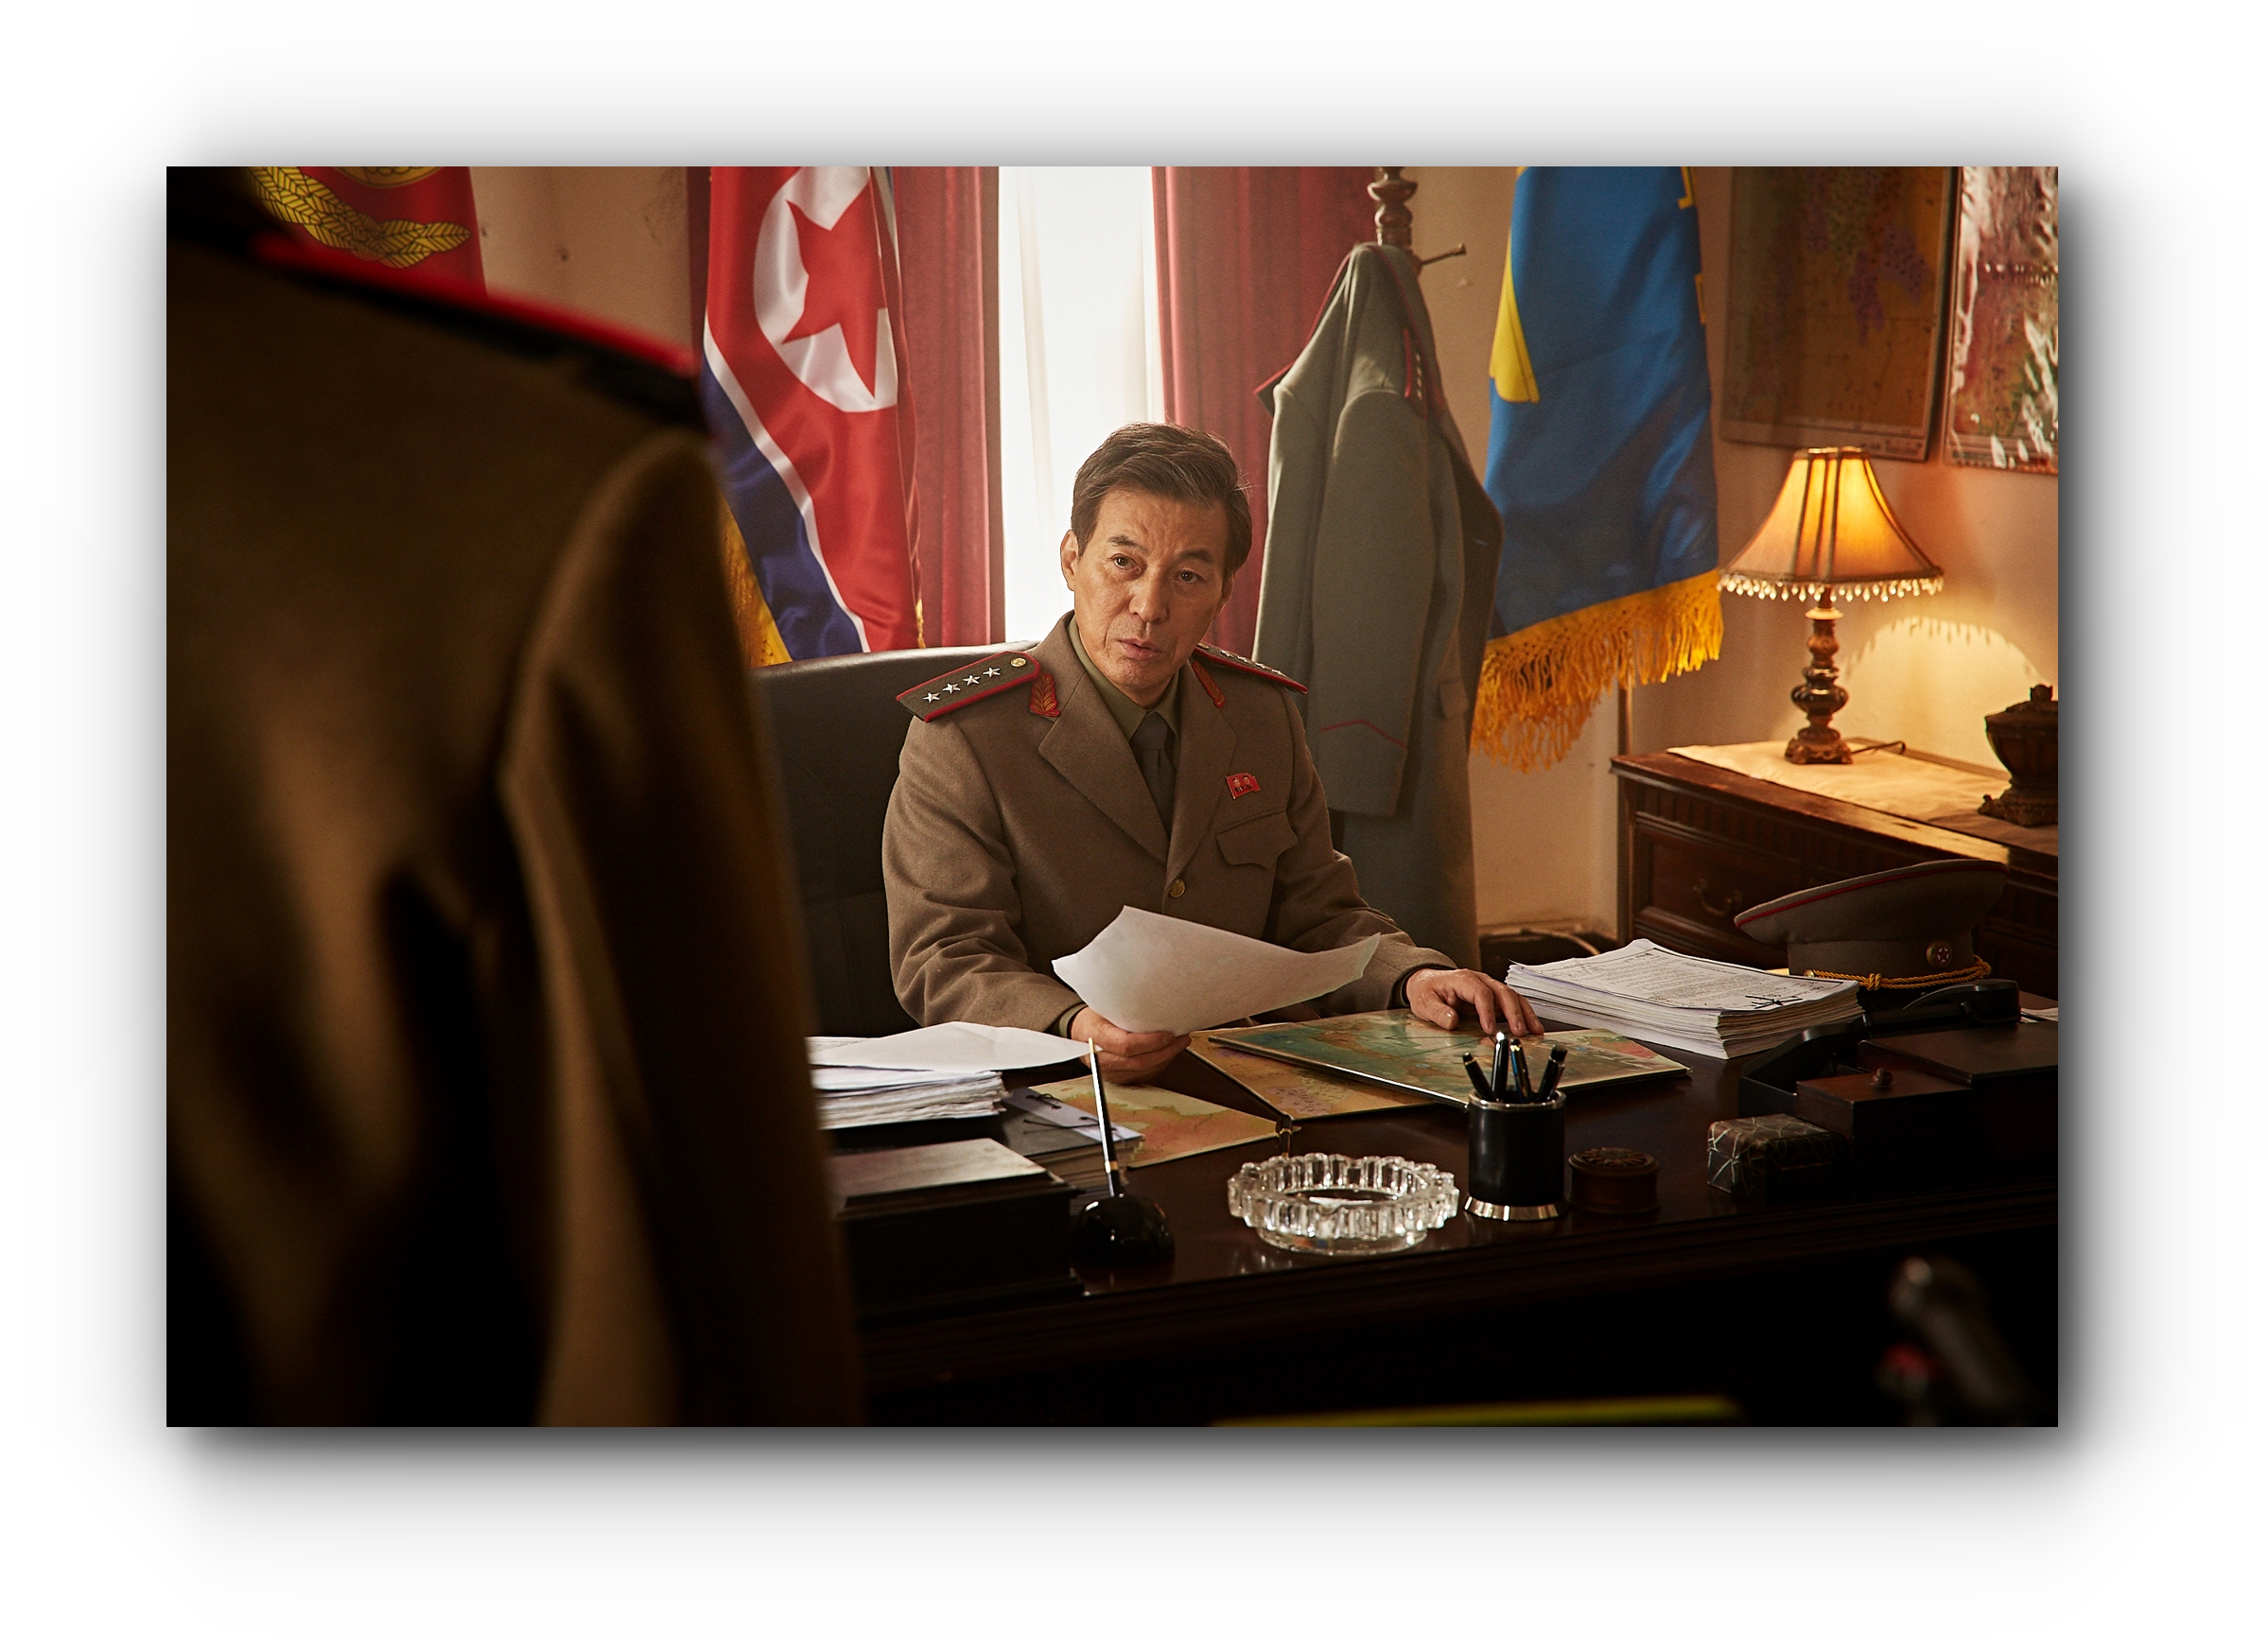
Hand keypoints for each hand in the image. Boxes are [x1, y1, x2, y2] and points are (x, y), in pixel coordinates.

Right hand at [1068, 1008, 1188, 1077]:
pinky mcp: (1119, 1078)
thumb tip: (1154, 1002)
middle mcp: (1101, 1059)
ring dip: (1166, 1058)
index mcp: (1095, 1036)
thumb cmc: (1094, 1017)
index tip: (1168, 1034)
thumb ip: (1124, 1008)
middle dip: (1165, 1051)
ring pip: (1144, 1071)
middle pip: (1138, 1061)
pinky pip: (1144, 1075)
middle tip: (1181, 1038)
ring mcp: (1109, 1072)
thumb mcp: (1103, 1005)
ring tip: (1179, 1043)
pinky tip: (1168, 1052)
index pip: (1126, 1045)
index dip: (1150, 1042)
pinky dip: (1159, 1064)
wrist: (1081, 1033)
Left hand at [1403, 967, 1539, 1037]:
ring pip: (1512, 996)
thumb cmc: (1427, 991)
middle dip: (1513, 1012)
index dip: (1487, 1011)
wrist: (1427, 982)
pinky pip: (1512, 1002)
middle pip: (1502, 992)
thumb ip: (1438, 1012)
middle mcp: (1479, 980)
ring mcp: (1488, 986)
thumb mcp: (1425, 1003)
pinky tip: (1531, 1026)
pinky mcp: (1493, 995)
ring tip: (1535, 1031)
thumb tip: (1451, 1021)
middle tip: (1520, 1032)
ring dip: (1525, 1013)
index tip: (1489, 1029)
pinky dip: (1523, 1013)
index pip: (1480, 993)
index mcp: (1463, 979)